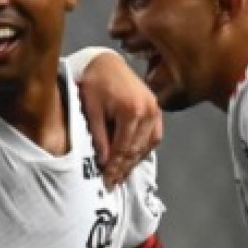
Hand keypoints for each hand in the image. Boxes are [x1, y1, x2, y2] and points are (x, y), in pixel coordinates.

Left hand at [77, 50, 161, 188]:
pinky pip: (153, 136)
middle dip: (123, 168)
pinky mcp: (156, 109)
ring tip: (121, 175)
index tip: (106, 180)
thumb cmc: (93, 84)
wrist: (105, 63)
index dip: (114, 167)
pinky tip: (132, 159)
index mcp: (132, 110)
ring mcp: (155, 110)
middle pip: (136, 149)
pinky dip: (143, 149)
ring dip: (134, 162)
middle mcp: (148, 111)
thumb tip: (103, 161)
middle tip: (112, 183)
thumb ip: (99, 136)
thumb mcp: (91, 110)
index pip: (123, 148)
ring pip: (147, 145)